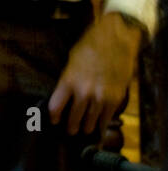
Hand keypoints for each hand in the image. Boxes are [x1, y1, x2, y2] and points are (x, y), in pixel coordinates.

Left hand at [48, 12, 141, 139]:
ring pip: (90, 122)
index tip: (54, 120)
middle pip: (73, 119)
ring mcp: (100, 97)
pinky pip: (106, 118)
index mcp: (68, 80)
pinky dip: (102, 124)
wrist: (116, 40)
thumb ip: (68, 79)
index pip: (55, 107)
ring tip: (85, 130)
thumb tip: (65, 94)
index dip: (54, 116)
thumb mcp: (72, 60)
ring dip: (87, 127)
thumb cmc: (90, 45)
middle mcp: (83, 92)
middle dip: (71, 126)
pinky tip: (100, 128)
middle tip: (71, 130)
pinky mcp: (115, 99)